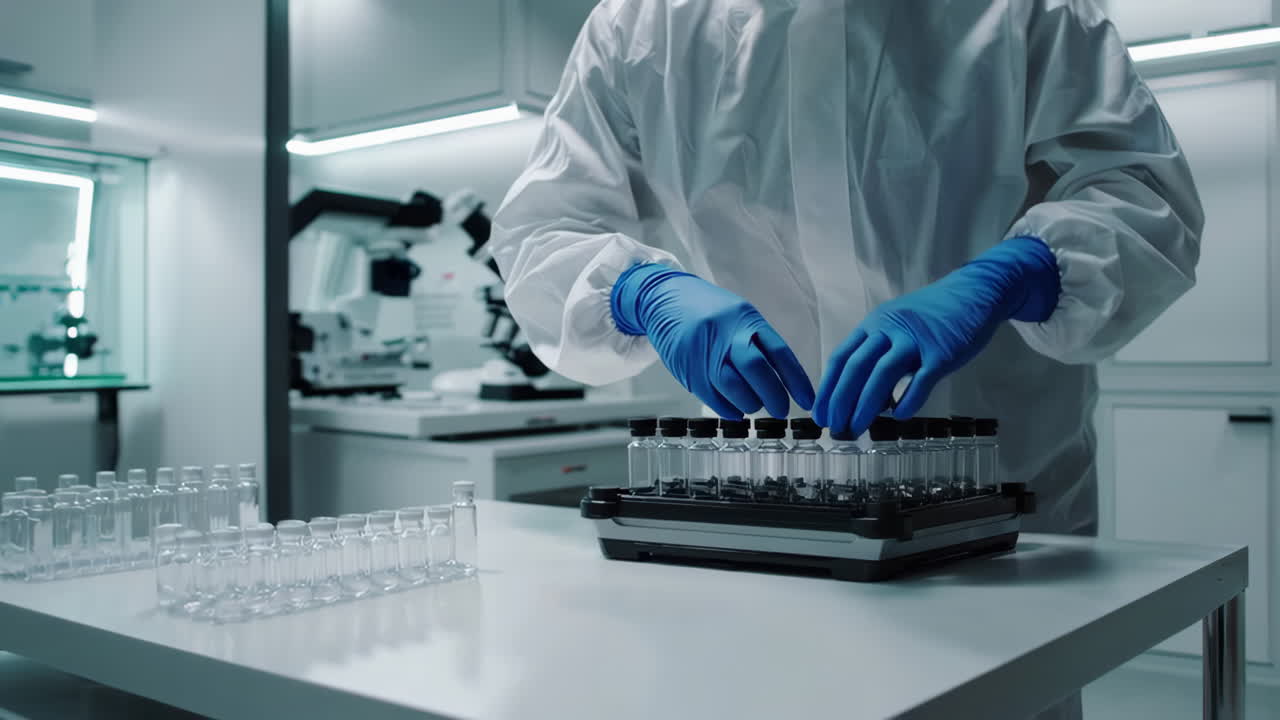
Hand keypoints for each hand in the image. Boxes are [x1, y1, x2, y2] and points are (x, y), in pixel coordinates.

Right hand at [611, 263, 814, 418]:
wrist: (663, 299)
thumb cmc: (708, 310)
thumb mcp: (738, 315)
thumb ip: (758, 341)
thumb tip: (783, 379)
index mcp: (745, 319)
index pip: (778, 353)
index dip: (796, 380)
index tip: (808, 400)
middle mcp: (725, 334)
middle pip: (756, 370)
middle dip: (774, 396)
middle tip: (781, 410)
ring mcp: (703, 351)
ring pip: (734, 387)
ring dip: (750, 404)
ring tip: (754, 405)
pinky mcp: (686, 368)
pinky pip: (712, 397)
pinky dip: (728, 408)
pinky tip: (735, 409)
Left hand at [812, 236, 1059, 435]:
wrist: (976, 292)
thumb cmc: (933, 315)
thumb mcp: (897, 327)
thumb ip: (880, 355)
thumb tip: (864, 396)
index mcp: (875, 324)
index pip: (841, 357)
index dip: (827, 387)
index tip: (819, 413)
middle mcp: (890, 329)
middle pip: (856, 366)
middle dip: (841, 399)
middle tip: (834, 426)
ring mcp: (917, 339)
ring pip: (883, 373)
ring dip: (866, 404)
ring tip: (857, 427)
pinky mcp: (943, 351)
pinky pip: (922, 379)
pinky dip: (908, 399)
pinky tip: (899, 416)